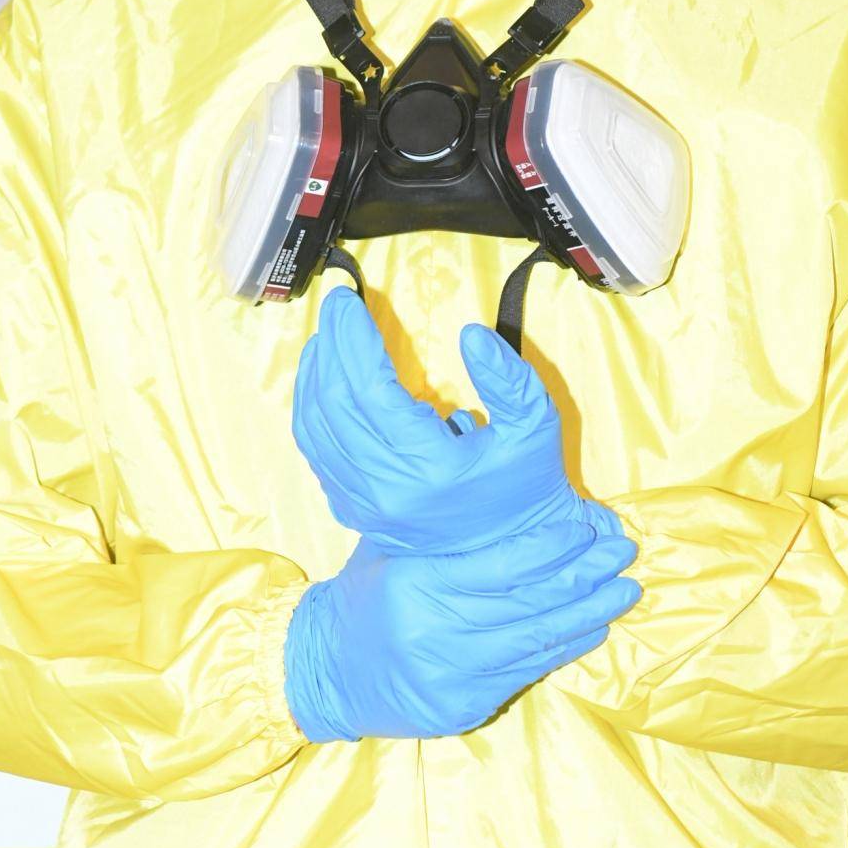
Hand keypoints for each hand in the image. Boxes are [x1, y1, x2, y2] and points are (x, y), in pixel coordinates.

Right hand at [287, 497, 639, 741]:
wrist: (324, 670)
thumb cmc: (365, 599)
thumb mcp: (388, 550)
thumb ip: (438, 514)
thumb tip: (468, 427)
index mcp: (415, 585)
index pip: (498, 566)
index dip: (548, 548)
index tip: (585, 527)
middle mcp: (434, 630)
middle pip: (527, 602)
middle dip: (584, 575)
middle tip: (622, 551)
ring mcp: (451, 672)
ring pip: (537, 639)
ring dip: (589, 613)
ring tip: (626, 589)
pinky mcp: (463, 705)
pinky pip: (528, 672)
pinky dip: (566, 648)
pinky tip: (593, 627)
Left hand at [292, 288, 588, 554]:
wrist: (511, 547)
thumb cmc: (525, 482)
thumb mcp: (536, 426)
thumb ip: (509, 378)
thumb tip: (469, 332)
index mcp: (430, 468)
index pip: (371, 391)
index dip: (354, 340)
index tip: (349, 300)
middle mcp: (386, 489)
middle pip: (335, 403)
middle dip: (330, 345)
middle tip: (336, 305)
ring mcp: (363, 504)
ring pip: (314, 428)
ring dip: (313, 375)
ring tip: (326, 335)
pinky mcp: (352, 509)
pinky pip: (316, 451)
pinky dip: (311, 409)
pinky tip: (322, 378)